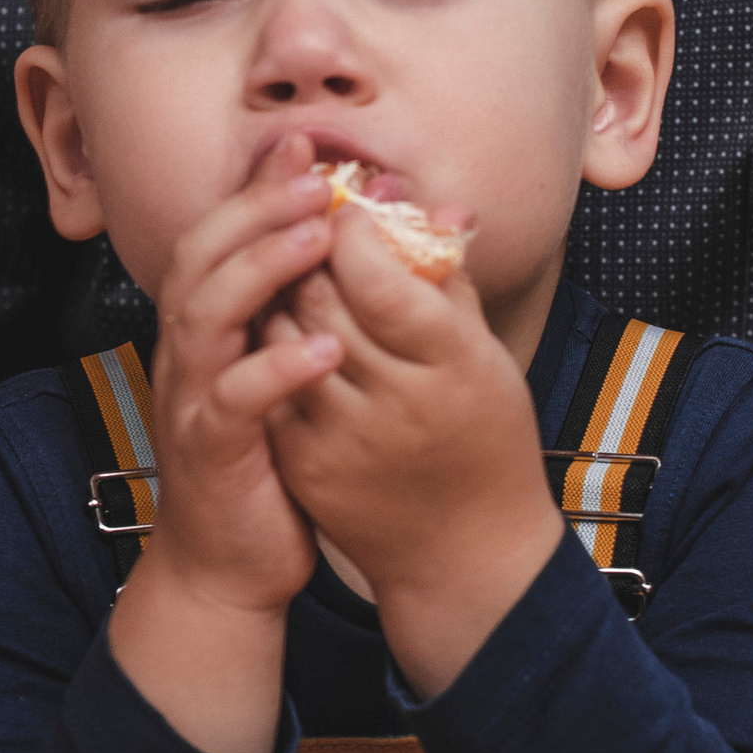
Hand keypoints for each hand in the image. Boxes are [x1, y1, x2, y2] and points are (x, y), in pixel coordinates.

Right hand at [106, 137, 342, 752]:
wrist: (229, 570)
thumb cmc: (267, 466)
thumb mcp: (290, 378)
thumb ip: (311, 316)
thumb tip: (363, 251)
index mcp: (206, 330)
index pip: (218, 238)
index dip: (254, 190)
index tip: (303, 145)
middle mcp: (187, 354)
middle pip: (203, 257)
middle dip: (256, 209)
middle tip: (313, 173)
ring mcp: (191, 400)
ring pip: (208, 315)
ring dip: (262, 269)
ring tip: (319, 236)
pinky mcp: (210, 452)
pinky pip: (234, 401)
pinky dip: (277, 370)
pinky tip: (325, 351)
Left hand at [265, 209, 559, 692]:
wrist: (463, 551)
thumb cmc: (485, 438)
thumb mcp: (484, 356)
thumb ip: (448, 277)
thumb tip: (424, 201)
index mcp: (456, 365)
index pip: (382, 278)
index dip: (352, 230)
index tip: (345, 207)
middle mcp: (400, 403)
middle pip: (323, 299)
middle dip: (307, 249)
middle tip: (306, 225)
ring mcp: (345, 438)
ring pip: (282, 335)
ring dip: (279, 293)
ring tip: (293, 274)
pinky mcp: (305, 465)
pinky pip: (268, 384)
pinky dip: (267, 349)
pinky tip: (280, 333)